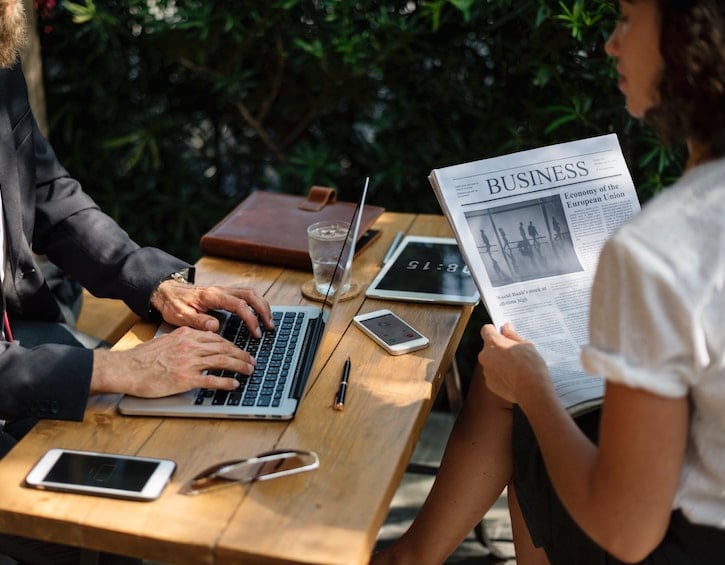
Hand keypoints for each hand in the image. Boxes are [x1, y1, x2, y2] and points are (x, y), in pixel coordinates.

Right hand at [91, 326, 256, 396]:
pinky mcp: (185, 379)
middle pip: (224, 348)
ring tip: (249, 370)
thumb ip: (184, 341)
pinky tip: (235, 384)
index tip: (240, 350)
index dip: (232, 345)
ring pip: (222, 361)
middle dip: (241, 354)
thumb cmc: (142, 358)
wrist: (126, 369)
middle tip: (251, 361)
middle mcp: (190, 346)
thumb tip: (199, 345)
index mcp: (186, 335)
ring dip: (239, 365)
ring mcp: (189, 362)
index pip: (216, 338)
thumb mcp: (166, 341)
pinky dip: (226, 382)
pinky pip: (212, 380)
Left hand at [150, 280, 273, 336]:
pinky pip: (245, 295)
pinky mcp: (224, 293)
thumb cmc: (173, 304)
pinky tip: (258, 314)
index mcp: (212, 296)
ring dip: (262, 306)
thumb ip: (198, 321)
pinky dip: (256, 303)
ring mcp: (223, 290)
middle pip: (251, 295)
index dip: (251, 319)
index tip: (256, 333)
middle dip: (264, 310)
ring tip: (269, 321)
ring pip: (250, 293)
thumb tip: (215, 326)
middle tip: (270, 326)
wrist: (165, 292)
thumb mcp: (180, 316)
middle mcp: (220, 290)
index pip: (239, 305)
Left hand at [477, 322, 551, 405]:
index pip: (486, 330)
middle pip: (489, 347)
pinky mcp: (489, 383)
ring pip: (491, 362)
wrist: (532, 389)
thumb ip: (512, 335)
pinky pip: (493, 375)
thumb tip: (506, 328)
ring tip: (515, 367)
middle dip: (498, 348)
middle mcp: (485, 356)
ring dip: (499, 362)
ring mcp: (486, 371)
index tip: (502, 333)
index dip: (494, 330)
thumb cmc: (530, 364)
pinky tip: (513, 378)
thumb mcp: (525, 345)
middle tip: (513, 352)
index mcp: (493, 343)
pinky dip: (500, 375)